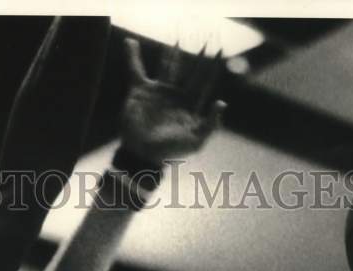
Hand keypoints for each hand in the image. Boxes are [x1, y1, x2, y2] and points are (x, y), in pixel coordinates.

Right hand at [120, 39, 226, 162]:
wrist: (142, 154)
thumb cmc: (170, 151)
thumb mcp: (196, 141)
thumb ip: (211, 124)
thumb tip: (222, 103)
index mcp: (190, 104)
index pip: (204, 80)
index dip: (212, 66)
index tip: (219, 49)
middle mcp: (176, 95)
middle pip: (189, 69)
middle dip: (196, 52)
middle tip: (203, 34)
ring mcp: (158, 92)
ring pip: (167, 65)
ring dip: (172, 50)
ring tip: (178, 34)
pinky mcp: (140, 91)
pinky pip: (135, 69)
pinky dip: (132, 56)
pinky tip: (131, 42)